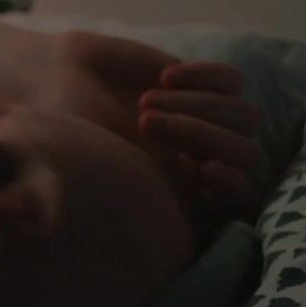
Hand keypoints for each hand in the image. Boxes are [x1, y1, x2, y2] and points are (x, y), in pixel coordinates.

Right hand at [27, 34, 259, 222]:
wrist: (59, 82)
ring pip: (245, 117)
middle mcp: (204, 158)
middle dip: (200, 136)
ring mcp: (209, 120)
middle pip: (246, 154)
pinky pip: (233, 82)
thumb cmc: (74, 135)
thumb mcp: (106, 170)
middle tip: (144, 121)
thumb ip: (147, 191)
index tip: (204, 170)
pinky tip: (166, 77)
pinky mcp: (205, 84)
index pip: (240, 199)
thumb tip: (173, 230)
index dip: (233, 187)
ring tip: (147, 101)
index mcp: (186, 192)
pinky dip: (205, 76)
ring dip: (197, 106)